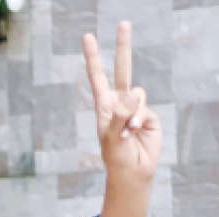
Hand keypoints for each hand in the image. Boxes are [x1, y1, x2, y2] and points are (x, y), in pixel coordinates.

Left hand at [82, 22, 161, 185]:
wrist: (132, 170)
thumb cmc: (115, 156)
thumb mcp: (111, 137)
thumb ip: (119, 115)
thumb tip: (132, 95)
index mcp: (103, 105)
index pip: (97, 77)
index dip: (94, 57)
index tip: (88, 37)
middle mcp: (119, 102)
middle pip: (122, 69)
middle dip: (123, 46)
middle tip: (123, 23)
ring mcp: (135, 107)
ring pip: (137, 93)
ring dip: (132, 112)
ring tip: (127, 131)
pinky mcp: (149, 114)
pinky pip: (145, 108)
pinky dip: (140, 120)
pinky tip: (136, 132)